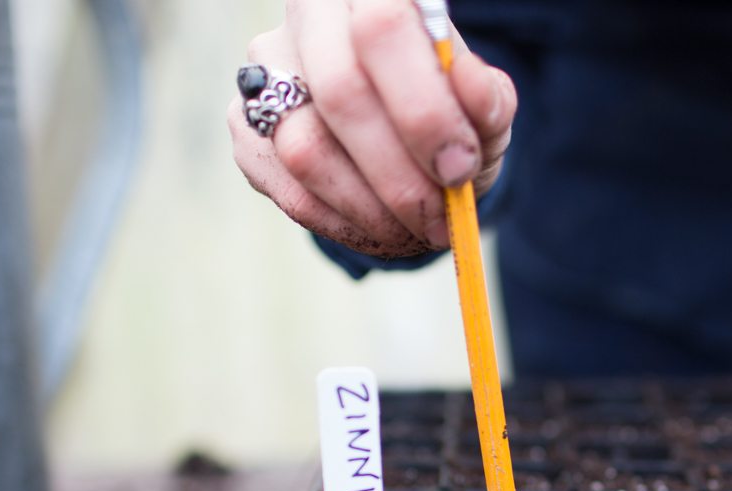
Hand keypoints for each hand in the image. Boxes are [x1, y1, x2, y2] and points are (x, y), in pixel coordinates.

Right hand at [229, 0, 516, 257]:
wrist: (398, 136)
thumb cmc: (446, 116)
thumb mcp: (483, 109)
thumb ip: (487, 99)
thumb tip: (471, 86)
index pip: (383, 27)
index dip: (422, 107)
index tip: (458, 168)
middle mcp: (309, 18)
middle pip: (340, 92)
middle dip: (399, 176)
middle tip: (439, 220)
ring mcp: (265, 72)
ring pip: (306, 150)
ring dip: (371, 209)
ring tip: (414, 229)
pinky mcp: (245, 129)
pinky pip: (292, 192)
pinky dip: (345, 225)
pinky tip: (379, 228)